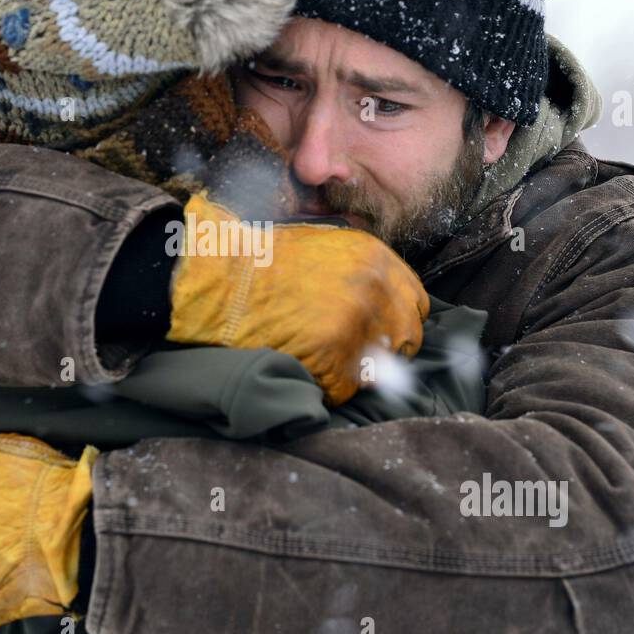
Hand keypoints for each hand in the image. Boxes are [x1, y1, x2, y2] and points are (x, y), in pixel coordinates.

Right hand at [165, 190, 429, 404]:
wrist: (219, 278)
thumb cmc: (260, 261)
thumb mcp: (322, 244)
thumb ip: (360, 271)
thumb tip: (382, 304)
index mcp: (374, 258)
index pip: (415, 303)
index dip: (397, 322)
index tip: (381, 334)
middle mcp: (373, 288)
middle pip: (405, 338)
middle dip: (383, 351)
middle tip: (351, 355)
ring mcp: (354, 324)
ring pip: (377, 369)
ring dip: (353, 372)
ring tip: (322, 362)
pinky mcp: (331, 356)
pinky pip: (343, 389)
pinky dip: (325, 388)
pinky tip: (304, 371)